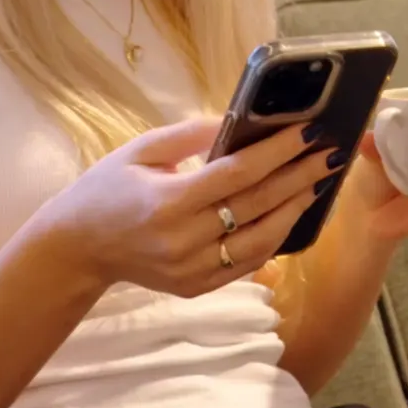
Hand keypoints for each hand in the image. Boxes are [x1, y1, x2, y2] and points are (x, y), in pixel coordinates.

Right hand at [30, 117, 344, 296]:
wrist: (76, 249)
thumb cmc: (105, 190)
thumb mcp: (139, 151)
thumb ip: (189, 135)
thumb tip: (238, 120)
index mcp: (167, 202)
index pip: (238, 174)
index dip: (278, 152)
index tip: (309, 133)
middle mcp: (183, 240)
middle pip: (257, 205)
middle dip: (299, 177)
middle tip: (330, 155)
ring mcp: (192, 269)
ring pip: (260, 240)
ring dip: (295, 210)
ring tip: (318, 184)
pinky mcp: (196, 287)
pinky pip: (247, 264)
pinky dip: (274, 239)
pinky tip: (290, 215)